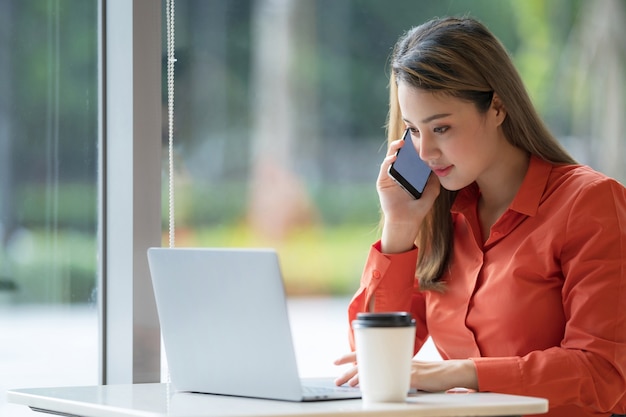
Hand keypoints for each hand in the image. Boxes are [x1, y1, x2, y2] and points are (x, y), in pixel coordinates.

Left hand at [333, 352, 477, 391]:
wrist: (451, 372)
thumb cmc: (431, 373)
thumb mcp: (409, 370)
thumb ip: (395, 371)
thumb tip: (378, 378)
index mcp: (393, 357)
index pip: (368, 354)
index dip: (351, 357)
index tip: (337, 362)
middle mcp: (396, 359)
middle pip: (368, 361)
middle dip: (350, 370)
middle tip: (337, 378)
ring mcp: (404, 366)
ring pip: (378, 369)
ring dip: (361, 377)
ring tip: (348, 384)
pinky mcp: (413, 375)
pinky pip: (395, 377)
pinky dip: (383, 381)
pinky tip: (374, 386)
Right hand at [378, 139, 439, 252]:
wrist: (406, 222)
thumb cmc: (418, 209)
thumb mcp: (431, 193)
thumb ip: (434, 181)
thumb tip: (437, 167)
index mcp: (411, 174)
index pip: (412, 158)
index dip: (415, 148)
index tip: (420, 138)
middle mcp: (400, 173)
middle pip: (401, 155)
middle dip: (404, 145)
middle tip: (410, 136)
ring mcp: (390, 177)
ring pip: (391, 158)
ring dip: (394, 149)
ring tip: (401, 143)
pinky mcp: (382, 182)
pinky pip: (384, 169)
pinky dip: (388, 161)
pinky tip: (394, 157)